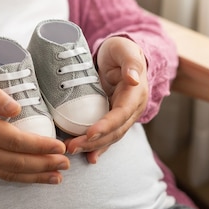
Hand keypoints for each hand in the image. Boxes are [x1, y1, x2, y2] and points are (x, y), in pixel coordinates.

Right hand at [0, 75, 68, 183]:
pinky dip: (19, 178)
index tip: (59, 146)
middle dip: (44, 164)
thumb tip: (17, 110)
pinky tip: (34, 178)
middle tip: (67, 163)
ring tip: (58, 176)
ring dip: (35, 176)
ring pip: (9, 173)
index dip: (39, 146)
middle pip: (16, 162)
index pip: (15, 140)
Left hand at [65, 36, 148, 163]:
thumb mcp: (126, 50)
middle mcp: (132, 109)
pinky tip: (88, 157)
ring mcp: (123, 116)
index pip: (121, 114)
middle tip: (72, 146)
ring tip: (72, 150)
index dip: (106, 125)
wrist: (121, 55)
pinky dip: (98, 147)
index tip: (90, 133)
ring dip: (92, 147)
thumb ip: (131, 63)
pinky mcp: (113, 118)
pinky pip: (106, 136)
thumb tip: (134, 79)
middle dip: (94, 141)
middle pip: (114, 131)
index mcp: (136, 94)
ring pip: (110, 137)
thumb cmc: (122, 50)